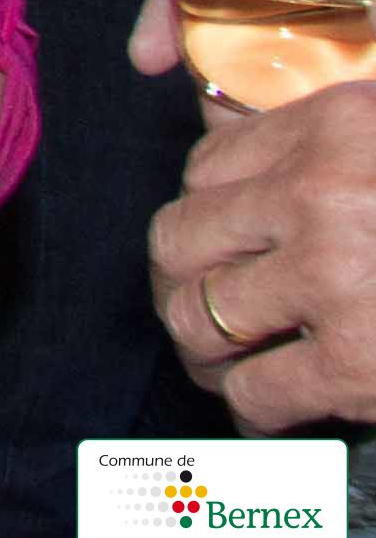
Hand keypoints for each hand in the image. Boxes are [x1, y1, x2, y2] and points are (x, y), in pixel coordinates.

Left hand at [149, 79, 375, 430]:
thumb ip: (325, 142)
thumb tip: (234, 150)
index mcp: (335, 127)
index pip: (207, 165)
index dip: (206, 209)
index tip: (220, 239)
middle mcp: (320, 196)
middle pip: (179, 238)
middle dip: (180, 278)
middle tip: (199, 302)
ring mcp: (335, 281)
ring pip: (199, 315)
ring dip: (201, 346)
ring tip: (220, 359)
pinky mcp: (357, 365)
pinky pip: (257, 390)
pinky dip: (251, 407)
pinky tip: (268, 409)